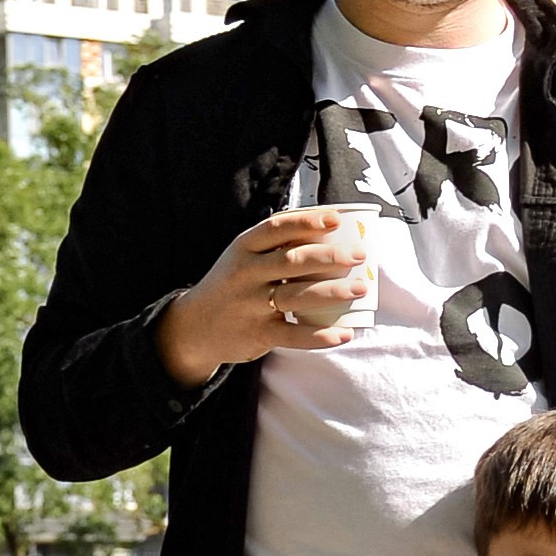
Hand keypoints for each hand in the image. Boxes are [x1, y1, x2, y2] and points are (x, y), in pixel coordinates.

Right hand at [157, 209, 372, 388]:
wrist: (195, 326)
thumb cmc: (233, 283)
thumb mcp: (244, 257)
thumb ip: (277, 244)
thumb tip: (331, 226)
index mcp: (244, 248)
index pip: (276, 228)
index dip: (306, 222)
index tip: (335, 219)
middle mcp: (245, 274)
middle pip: (291, 261)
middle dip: (329, 256)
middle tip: (359, 254)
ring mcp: (250, 305)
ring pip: (296, 297)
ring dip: (332, 292)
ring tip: (360, 289)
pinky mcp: (257, 334)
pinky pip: (293, 335)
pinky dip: (320, 336)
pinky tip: (345, 334)